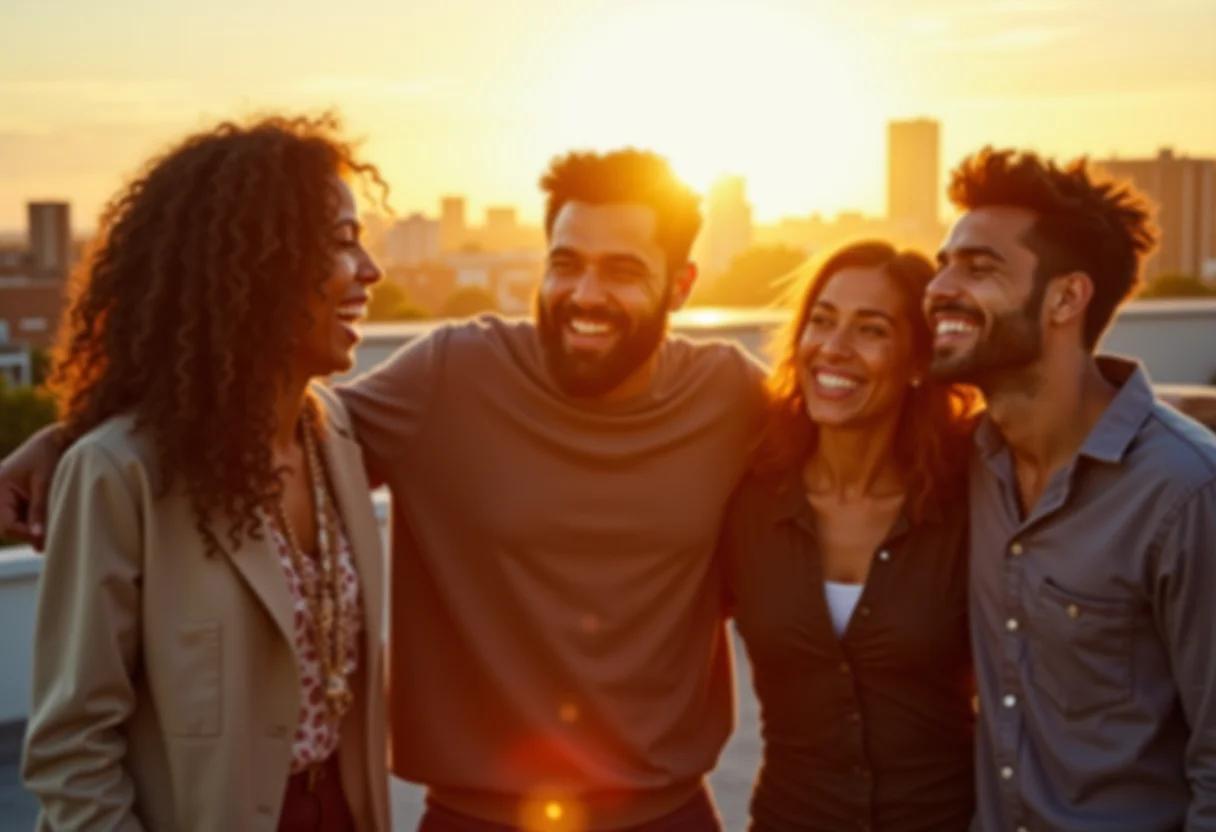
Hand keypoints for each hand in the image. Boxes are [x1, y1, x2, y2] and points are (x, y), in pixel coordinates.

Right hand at [0, 423, 66, 550]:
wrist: (54, 439)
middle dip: (28, 534)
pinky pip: (20, 515)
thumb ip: (39, 511)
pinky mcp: (14, 496)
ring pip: (15, 522)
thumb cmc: (48, 456)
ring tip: (52, 532)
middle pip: (8, 526)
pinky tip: (48, 522)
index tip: (46, 541)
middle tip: (50, 543)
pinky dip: (33, 520)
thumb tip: (36, 538)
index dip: (25, 535)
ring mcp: (4, 494)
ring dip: (31, 528)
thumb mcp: (44, 484)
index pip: (7, 524)